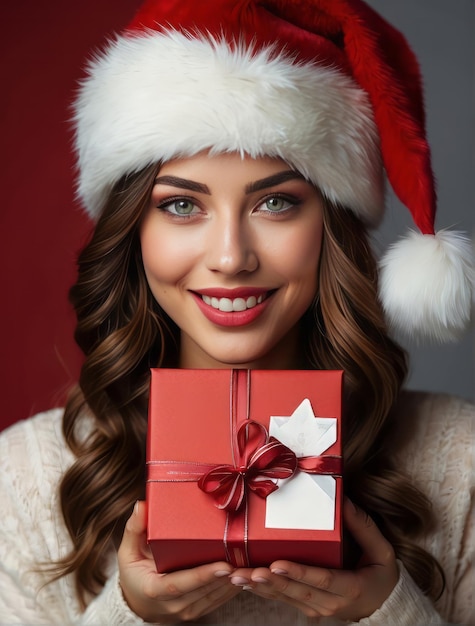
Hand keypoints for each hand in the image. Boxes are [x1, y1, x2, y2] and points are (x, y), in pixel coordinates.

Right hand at [117, 501, 239, 622]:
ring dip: (235, 581)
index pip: (182, 584)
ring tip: (251, 562)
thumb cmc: (134, 572)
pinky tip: (246, 572)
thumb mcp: (128, 551)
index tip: (224, 564)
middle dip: (227, 574)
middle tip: (246, 557)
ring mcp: (187, 611)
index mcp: (155, 589)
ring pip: (216, 596)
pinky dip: (233, 586)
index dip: (203, 575)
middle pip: (204, 590)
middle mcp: (173, 605)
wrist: (138, 601)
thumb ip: (134, 529)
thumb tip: (141, 505)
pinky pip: (220, 600)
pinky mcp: (198, 611)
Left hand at [229, 498, 398, 620]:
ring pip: (285, 598)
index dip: (298, 572)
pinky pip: (283, 600)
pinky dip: (263, 591)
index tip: (276, 564)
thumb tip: (344, 500)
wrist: (384, 605)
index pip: (321, 579)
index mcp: (350, 587)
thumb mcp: (382, 550)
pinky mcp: (308, 609)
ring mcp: (318, 609)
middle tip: (246, 571)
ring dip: (260, 588)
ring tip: (237, 576)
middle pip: (296, 591)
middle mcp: (331, 603)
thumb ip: (364, 526)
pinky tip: (245, 582)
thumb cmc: (381, 574)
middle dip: (269, 581)